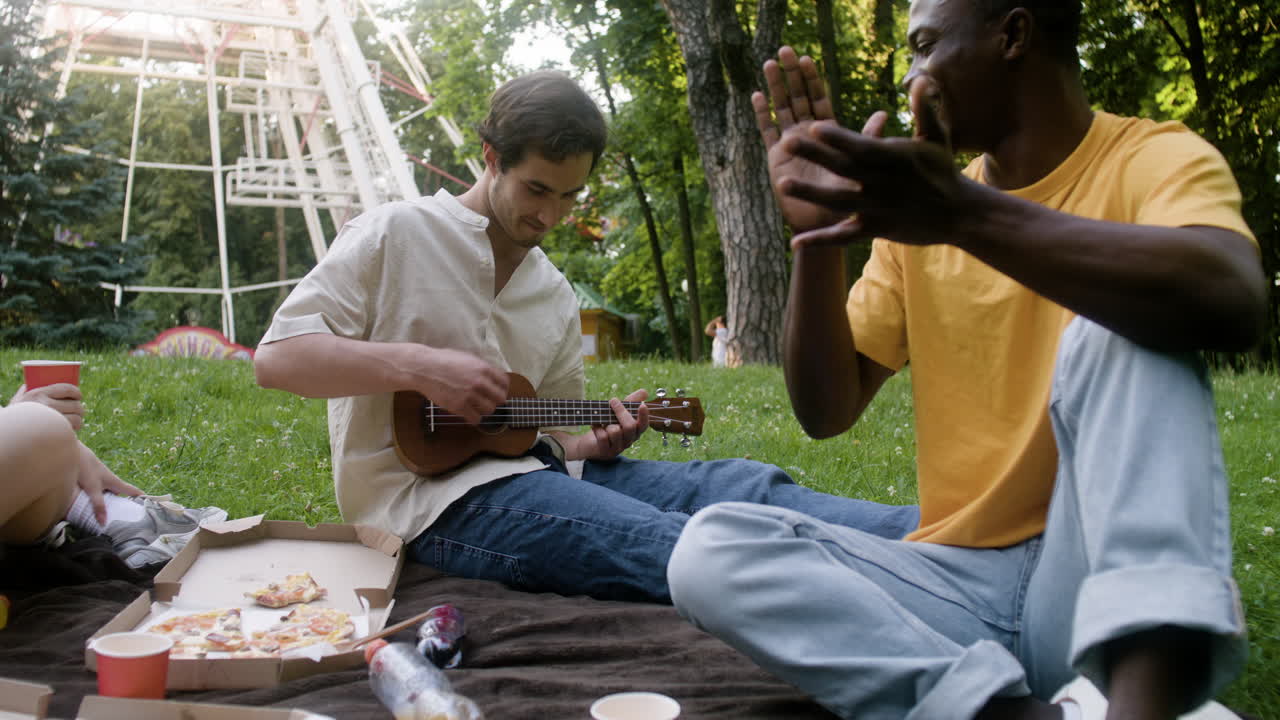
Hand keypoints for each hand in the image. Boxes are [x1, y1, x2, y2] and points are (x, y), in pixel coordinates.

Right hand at [10, 383, 84, 430]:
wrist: (8, 435)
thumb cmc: (13, 416)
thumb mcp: (18, 400)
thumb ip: (25, 391)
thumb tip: (31, 383)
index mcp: (38, 393)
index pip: (66, 388)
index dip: (76, 392)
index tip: (78, 395)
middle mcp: (45, 405)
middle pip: (75, 405)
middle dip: (80, 409)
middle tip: (79, 411)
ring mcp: (49, 419)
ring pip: (76, 418)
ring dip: (79, 420)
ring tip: (77, 422)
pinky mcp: (53, 432)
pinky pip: (70, 430)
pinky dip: (73, 430)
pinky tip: (72, 430)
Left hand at [77, 442, 142, 525]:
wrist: (71, 451)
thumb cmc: (85, 467)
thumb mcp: (93, 488)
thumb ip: (98, 505)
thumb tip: (104, 523)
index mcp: (114, 481)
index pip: (132, 490)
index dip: (140, 497)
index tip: (149, 504)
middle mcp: (108, 480)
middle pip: (117, 494)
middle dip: (120, 503)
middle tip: (121, 517)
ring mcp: (98, 478)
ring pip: (105, 492)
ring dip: (105, 501)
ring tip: (102, 514)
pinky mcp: (88, 478)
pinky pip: (95, 491)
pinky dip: (94, 497)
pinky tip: (85, 504)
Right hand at [412, 348, 508, 425]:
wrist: (423, 368)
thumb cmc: (443, 360)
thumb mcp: (467, 357)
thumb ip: (481, 367)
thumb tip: (493, 376)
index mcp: (483, 368)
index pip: (504, 382)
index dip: (502, 388)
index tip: (498, 391)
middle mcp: (479, 382)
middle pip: (500, 398)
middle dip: (496, 400)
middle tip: (489, 400)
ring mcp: (469, 395)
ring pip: (489, 410)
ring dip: (485, 409)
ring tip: (477, 407)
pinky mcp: (459, 406)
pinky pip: (475, 419)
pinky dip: (474, 418)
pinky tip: (470, 414)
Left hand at [562, 389, 648, 461]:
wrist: (591, 443)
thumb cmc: (608, 424)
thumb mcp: (619, 412)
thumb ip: (631, 402)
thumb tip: (645, 392)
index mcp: (635, 431)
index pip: (644, 425)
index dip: (644, 416)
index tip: (642, 405)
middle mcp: (629, 440)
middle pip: (630, 426)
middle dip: (621, 412)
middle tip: (613, 400)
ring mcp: (618, 448)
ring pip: (615, 432)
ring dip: (607, 422)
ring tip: (603, 420)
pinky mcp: (606, 451)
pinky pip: (603, 437)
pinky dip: (597, 428)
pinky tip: (595, 425)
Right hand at [755, 47, 860, 234]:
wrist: (828, 224)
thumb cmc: (850, 198)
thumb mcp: (863, 165)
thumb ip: (867, 139)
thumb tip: (883, 114)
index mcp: (829, 134)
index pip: (819, 99)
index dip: (812, 79)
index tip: (807, 58)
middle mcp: (809, 136)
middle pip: (798, 98)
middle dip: (792, 74)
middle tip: (785, 50)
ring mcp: (791, 145)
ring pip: (781, 109)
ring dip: (776, 86)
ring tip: (769, 63)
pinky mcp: (776, 158)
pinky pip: (767, 132)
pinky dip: (762, 114)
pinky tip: (757, 95)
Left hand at [779, 75, 971, 248]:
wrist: (959, 214)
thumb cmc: (944, 170)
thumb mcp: (937, 138)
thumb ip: (925, 109)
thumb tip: (922, 78)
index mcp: (893, 158)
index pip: (862, 146)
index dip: (839, 138)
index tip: (815, 126)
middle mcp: (881, 184)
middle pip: (843, 168)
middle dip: (815, 156)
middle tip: (786, 142)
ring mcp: (876, 209)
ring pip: (838, 201)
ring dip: (810, 193)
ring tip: (781, 184)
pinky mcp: (873, 230)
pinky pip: (842, 237)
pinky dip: (820, 240)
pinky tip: (795, 242)